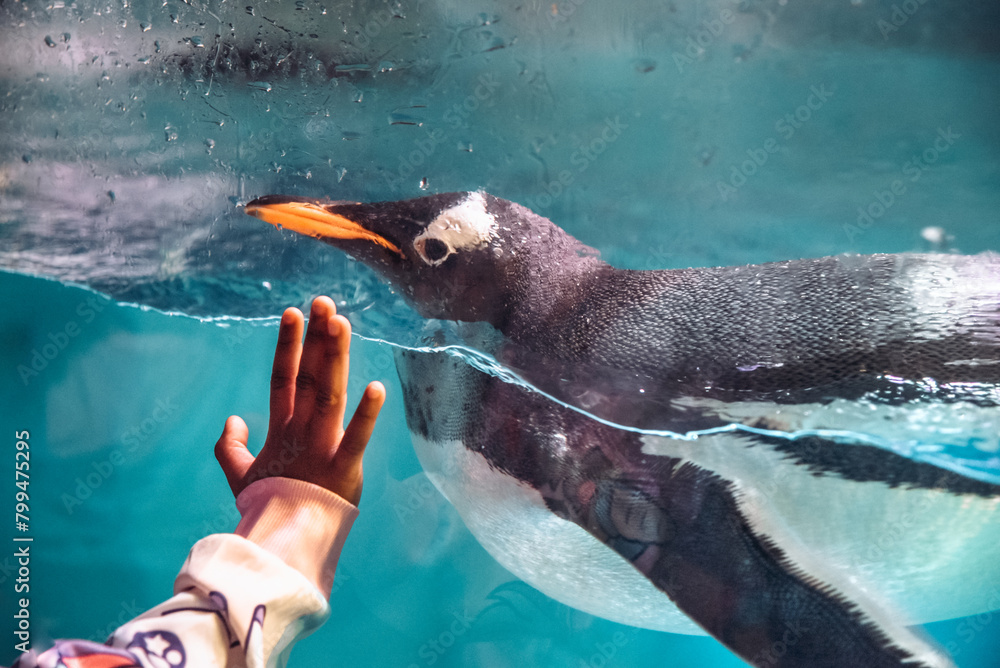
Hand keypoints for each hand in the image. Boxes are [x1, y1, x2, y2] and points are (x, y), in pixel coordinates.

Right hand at [214, 296, 385, 505]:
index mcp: (281, 431)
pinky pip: (357, 438)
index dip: (288, 345)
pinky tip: (376, 386)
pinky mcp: (344, 469)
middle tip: (324, 302)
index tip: (293, 312)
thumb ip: (231, 447)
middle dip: (317, 338)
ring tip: (340, 322)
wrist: (279, 548)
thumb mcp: (240, 476)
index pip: (283, 378)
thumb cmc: (267, 510)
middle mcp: (301, 432)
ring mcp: (321, 448)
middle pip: (309, 376)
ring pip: (329, 394)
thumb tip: (232, 420)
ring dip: (335, 357)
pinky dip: (367, 414)